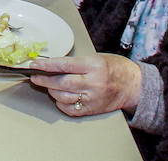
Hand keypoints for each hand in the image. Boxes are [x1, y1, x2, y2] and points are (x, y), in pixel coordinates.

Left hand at [27, 53, 143, 116]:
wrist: (133, 85)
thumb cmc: (115, 68)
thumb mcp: (96, 58)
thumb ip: (76, 63)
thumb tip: (53, 66)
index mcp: (93, 66)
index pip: (64, 65)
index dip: (46, 65)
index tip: (34, 64)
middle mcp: (92, 82)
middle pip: (61, 83)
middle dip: (44, 80)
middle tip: (35, 76)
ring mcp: (92, 98)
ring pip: (63, 96)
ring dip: (52, 91)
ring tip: (49, 85)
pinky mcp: (92, 109)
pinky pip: (70, 108)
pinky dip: (61, 103)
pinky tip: (60, 97)